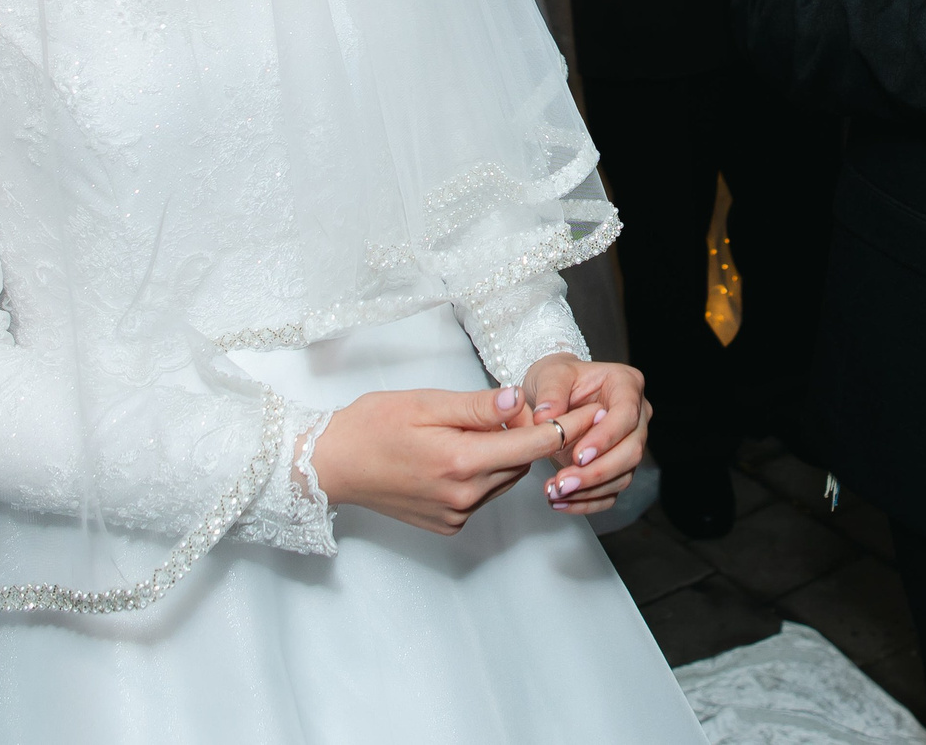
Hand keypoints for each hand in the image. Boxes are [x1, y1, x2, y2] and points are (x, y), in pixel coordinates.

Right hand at [307, 384, 570, 534]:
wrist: (332, 466)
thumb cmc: (373, 425)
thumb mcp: (426, 403)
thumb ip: (477, 406)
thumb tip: (520, 400)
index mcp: (462, 462)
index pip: (533, 444)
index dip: (567, 425)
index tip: (593, 411)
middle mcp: (464, 496)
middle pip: (521, 462)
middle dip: (529, 435)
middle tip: (519, 407)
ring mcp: (456, 514)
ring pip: (504, 479)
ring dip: (506, 454)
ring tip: (485, 427)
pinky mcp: (448, 524)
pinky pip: (483, 495)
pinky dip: (485, 474)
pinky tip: (462, 454)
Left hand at [518, 352, 649, 513]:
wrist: (555, 396)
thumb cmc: (558, 379)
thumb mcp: (549, 374)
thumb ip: (550, 393)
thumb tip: (546, 418)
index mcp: (626, 384)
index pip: (626, 414)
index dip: (606, 438)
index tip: (579, 456)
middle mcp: (636, 415)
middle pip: (632, 450)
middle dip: (597, 471)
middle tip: (563, 482)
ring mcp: (630, 442)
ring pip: (624, 475)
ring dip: (590, 490)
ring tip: (555, 492)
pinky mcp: (618, 466)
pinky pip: (611, 491)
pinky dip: (587, 502)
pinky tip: (562, 502)